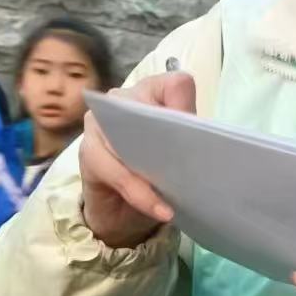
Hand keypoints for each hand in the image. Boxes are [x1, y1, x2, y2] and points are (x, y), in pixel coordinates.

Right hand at [78, 72, 193, 248]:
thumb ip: (189, 137)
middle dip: (171, 141)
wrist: (121, 207)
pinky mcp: (87, 152)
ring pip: (130, 140)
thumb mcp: (178, 154)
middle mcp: (123, 99)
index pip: (175, 84)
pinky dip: (142, 195)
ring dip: (156, 172)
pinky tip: (162, 211)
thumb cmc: (156, 171)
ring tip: (177, 199)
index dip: (187, 107)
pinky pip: (118, 172)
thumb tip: (208, 138)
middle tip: (192, 168)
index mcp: (153, 92)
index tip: (198, 134)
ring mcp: (100, 122)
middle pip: (149, 110)